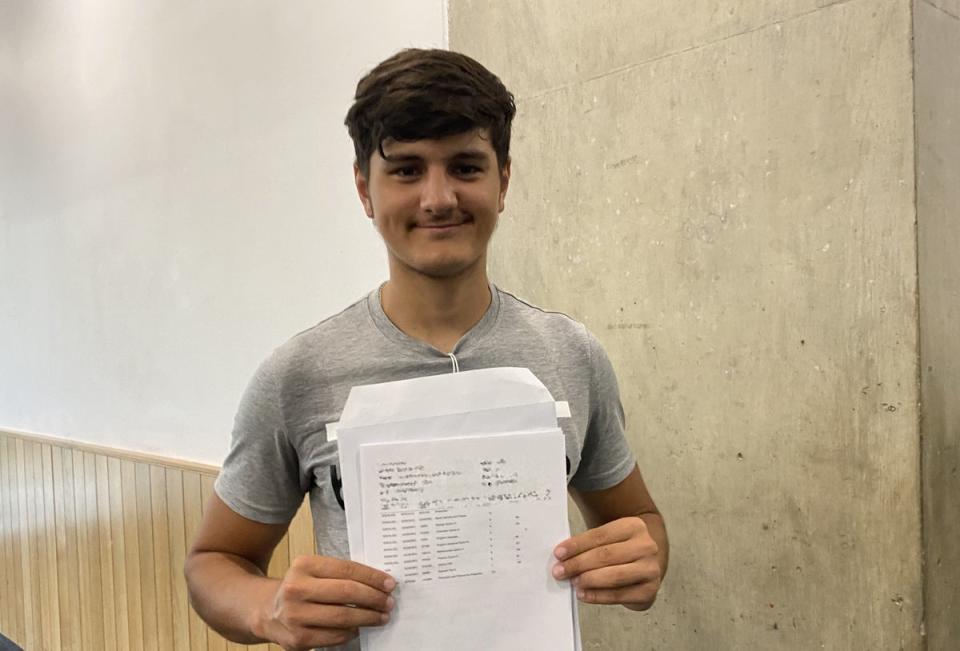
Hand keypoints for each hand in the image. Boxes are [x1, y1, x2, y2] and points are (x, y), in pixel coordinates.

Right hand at [253, 555, 395, 649]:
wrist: (266, 610)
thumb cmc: (299, 588)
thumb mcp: (314, 571)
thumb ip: (340, 574)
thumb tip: (378, 583)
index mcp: (304, 565)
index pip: (347, 569)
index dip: (372, 577)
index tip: (389, 583)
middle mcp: (296, 589)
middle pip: (347, 593)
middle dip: (374, 598)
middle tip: (389, 602)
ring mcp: (295, 616)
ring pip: (343, 617)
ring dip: (368, 617)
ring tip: (381, 616)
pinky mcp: (298, 639)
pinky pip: (335, 636)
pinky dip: (352, 632)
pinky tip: (359, 627)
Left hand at [551, 516, 660, 610]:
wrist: (647, 563)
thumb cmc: (621, 549)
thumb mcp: (610, 538)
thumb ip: (590, 544)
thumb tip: (562, 556)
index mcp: (634, 526)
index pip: (600, 535)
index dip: (577, 545)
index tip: (559, 553)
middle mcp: (646, 546)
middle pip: (606, 555)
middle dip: (579, 564)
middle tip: (560, 571)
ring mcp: (650, 569)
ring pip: (614, 575)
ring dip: (588, 580)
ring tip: (572, 581)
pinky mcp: (649, 591)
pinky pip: (619, 595)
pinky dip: (598, 596)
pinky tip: (583, 594)